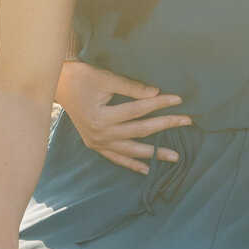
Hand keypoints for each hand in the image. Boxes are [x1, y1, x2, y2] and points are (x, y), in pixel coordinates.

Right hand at [55, 59, 192, 171]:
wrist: (61, 86)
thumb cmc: (84, 78)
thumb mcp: (107, 78)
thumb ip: (131, 87)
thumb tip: (156, 93)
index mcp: (103, 117)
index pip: (139, 110)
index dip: (160, 104)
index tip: (178, 99)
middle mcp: (100, 134)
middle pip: (140, 131)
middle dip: (165, 125)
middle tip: (187, 122)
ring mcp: (98, 143)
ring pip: (132, 150)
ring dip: (155, 154)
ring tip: (176, 157)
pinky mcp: (95, 146)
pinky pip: (117, 158)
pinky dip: (132, 164)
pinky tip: (148, 170)